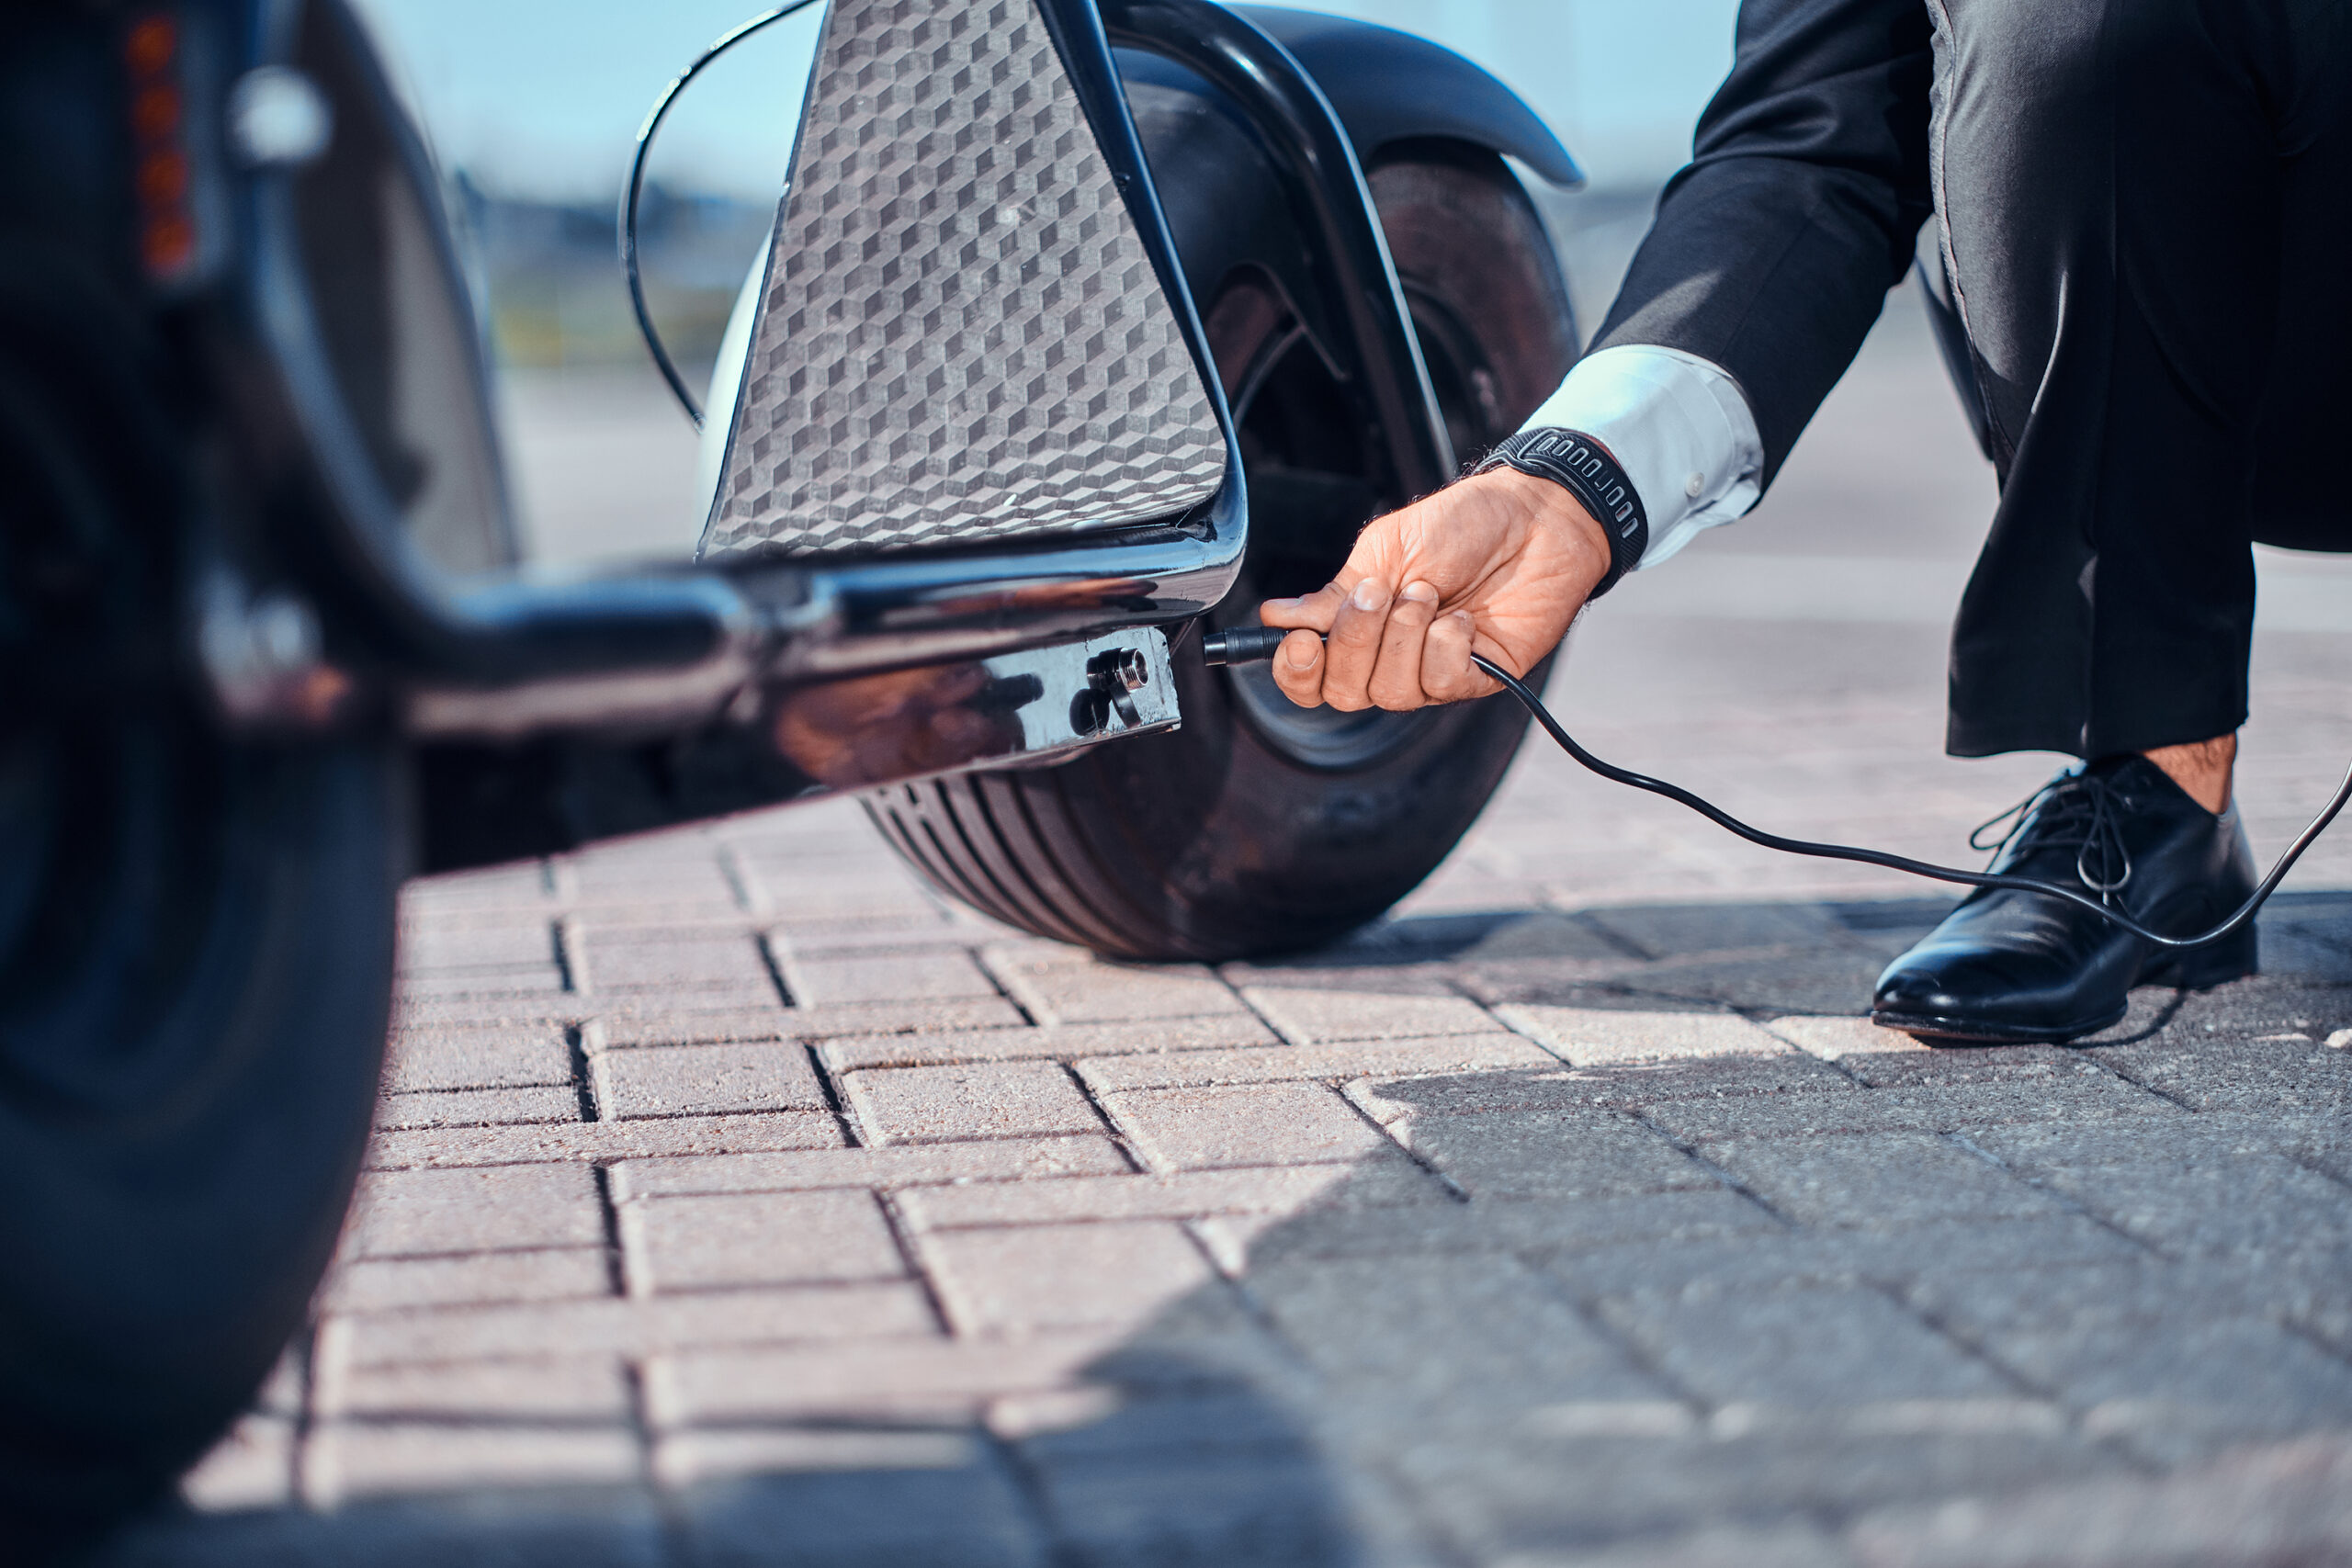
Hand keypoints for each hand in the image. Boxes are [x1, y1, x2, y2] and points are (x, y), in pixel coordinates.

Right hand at [1256, 467, 1612, 710]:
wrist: (1534, 516)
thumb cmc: (1463, 526)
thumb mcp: (1386, 548)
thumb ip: (1336, 592)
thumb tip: (1278, 616)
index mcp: (1360, 628)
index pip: (1311, 678)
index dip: (1295, 672)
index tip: (1300, 641)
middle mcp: (1391, 659)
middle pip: (1344, 694)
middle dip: (1352, 643)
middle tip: (1380, 591)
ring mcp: (1434, 673)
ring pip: (1390, 692)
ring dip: (1403, 637)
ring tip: (1429, 592)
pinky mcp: (1478, 678)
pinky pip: (1441, 683)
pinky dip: (1446, 645)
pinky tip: (1463, 616)